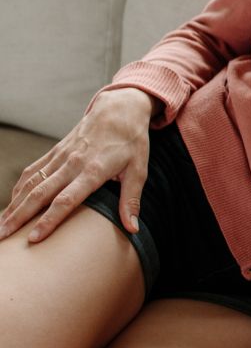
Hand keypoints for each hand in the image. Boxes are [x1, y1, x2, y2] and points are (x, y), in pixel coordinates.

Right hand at [0, 88, 153, 242]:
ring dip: (14, 205)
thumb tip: (133, 229)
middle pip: (39, 194)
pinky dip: (18, 188)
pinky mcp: (54, 151)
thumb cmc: (132, 141)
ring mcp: (60, 156)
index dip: (49, 220)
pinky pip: (32, 171)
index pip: (66, 200)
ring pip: (30, 183)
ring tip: (1, 227)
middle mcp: (72, 163)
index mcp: (93, 170)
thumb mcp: (139, 170)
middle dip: (19, 217)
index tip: (33, 239)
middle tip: (3, 238)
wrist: (119, 108)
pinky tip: (11, 204)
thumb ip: (132, 200)